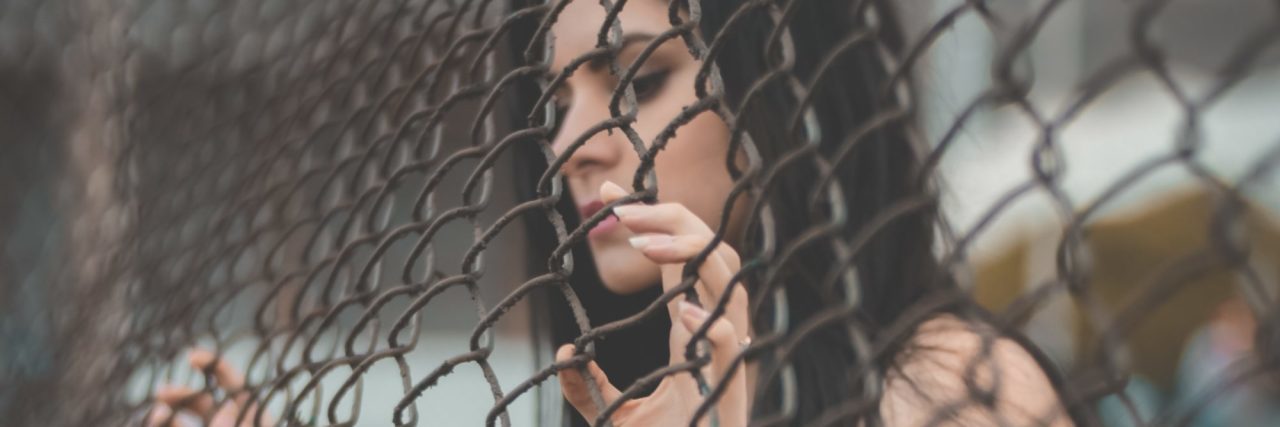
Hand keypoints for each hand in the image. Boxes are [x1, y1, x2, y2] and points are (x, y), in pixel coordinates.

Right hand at [146, 348, 272, 426]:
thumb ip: (232, 424)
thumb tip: (226, 404)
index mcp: (253, 415)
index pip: (235, 383)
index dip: (214, 365)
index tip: (190, 356)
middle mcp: (235, 421)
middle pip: (206, 401)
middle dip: (182, 394)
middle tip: (161, 392)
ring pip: (191, 417)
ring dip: (171, 412)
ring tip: (157, 414)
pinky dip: (169, 424)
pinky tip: (157, 420)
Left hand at [556, 181, 750, 425]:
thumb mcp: (615, 417)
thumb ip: (590, 387)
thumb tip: (564, 354)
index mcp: (691, 332)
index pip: (679, 261)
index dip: (655, 220)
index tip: (613, 195)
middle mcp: (713, 335)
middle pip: (713, 255)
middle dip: (673, 221)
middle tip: (623, 210)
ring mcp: (724, 361)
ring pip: (731, 286)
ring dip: (690, 256)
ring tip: (644, 242)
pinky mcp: (729, 392)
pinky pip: (731, 345)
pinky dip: (710, 322)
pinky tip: (680, 308)